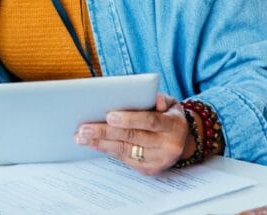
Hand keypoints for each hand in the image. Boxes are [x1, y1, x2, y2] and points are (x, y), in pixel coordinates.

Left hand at [75, 93, 190, 174]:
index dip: (129, 119)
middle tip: (84, 128)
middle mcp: (168, 146)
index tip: (108, 116)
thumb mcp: (171, 103)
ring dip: (101, 144)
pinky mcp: (150, 169)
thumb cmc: (169, 116)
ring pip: (126, 151)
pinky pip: (125, 160)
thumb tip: (154, 98)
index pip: (150, 122)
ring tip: (82, 137)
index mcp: (174, 126)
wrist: (184, 140)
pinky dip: (108, 151)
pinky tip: (94, 144)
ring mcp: (159, 160)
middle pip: (132, 138)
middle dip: (105, 133)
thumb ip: (160, 99)